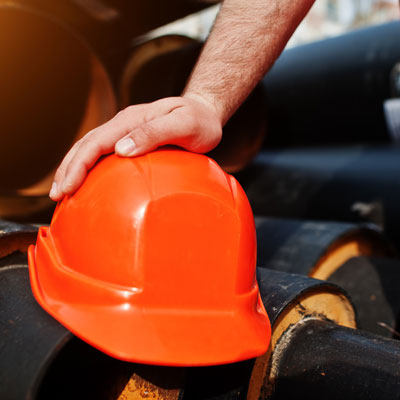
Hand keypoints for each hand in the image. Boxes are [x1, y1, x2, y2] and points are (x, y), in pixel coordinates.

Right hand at [49, 95, 221, 200]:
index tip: (68, 188)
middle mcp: (124, 124)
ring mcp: (126, 131)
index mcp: (131, 120)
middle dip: (67, 170)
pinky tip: (88, 183)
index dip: (78, 165)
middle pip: (86, 145)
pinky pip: (104, 153)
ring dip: (74, 169)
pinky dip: (90, 168)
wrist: (206, 112)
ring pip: (91, 148)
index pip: (95, 142)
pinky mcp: (132, 140)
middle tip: (57, 196)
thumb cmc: (200, 121)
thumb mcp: (184, 124)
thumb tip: (121, 150)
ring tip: (63, 192)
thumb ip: (155, 133)